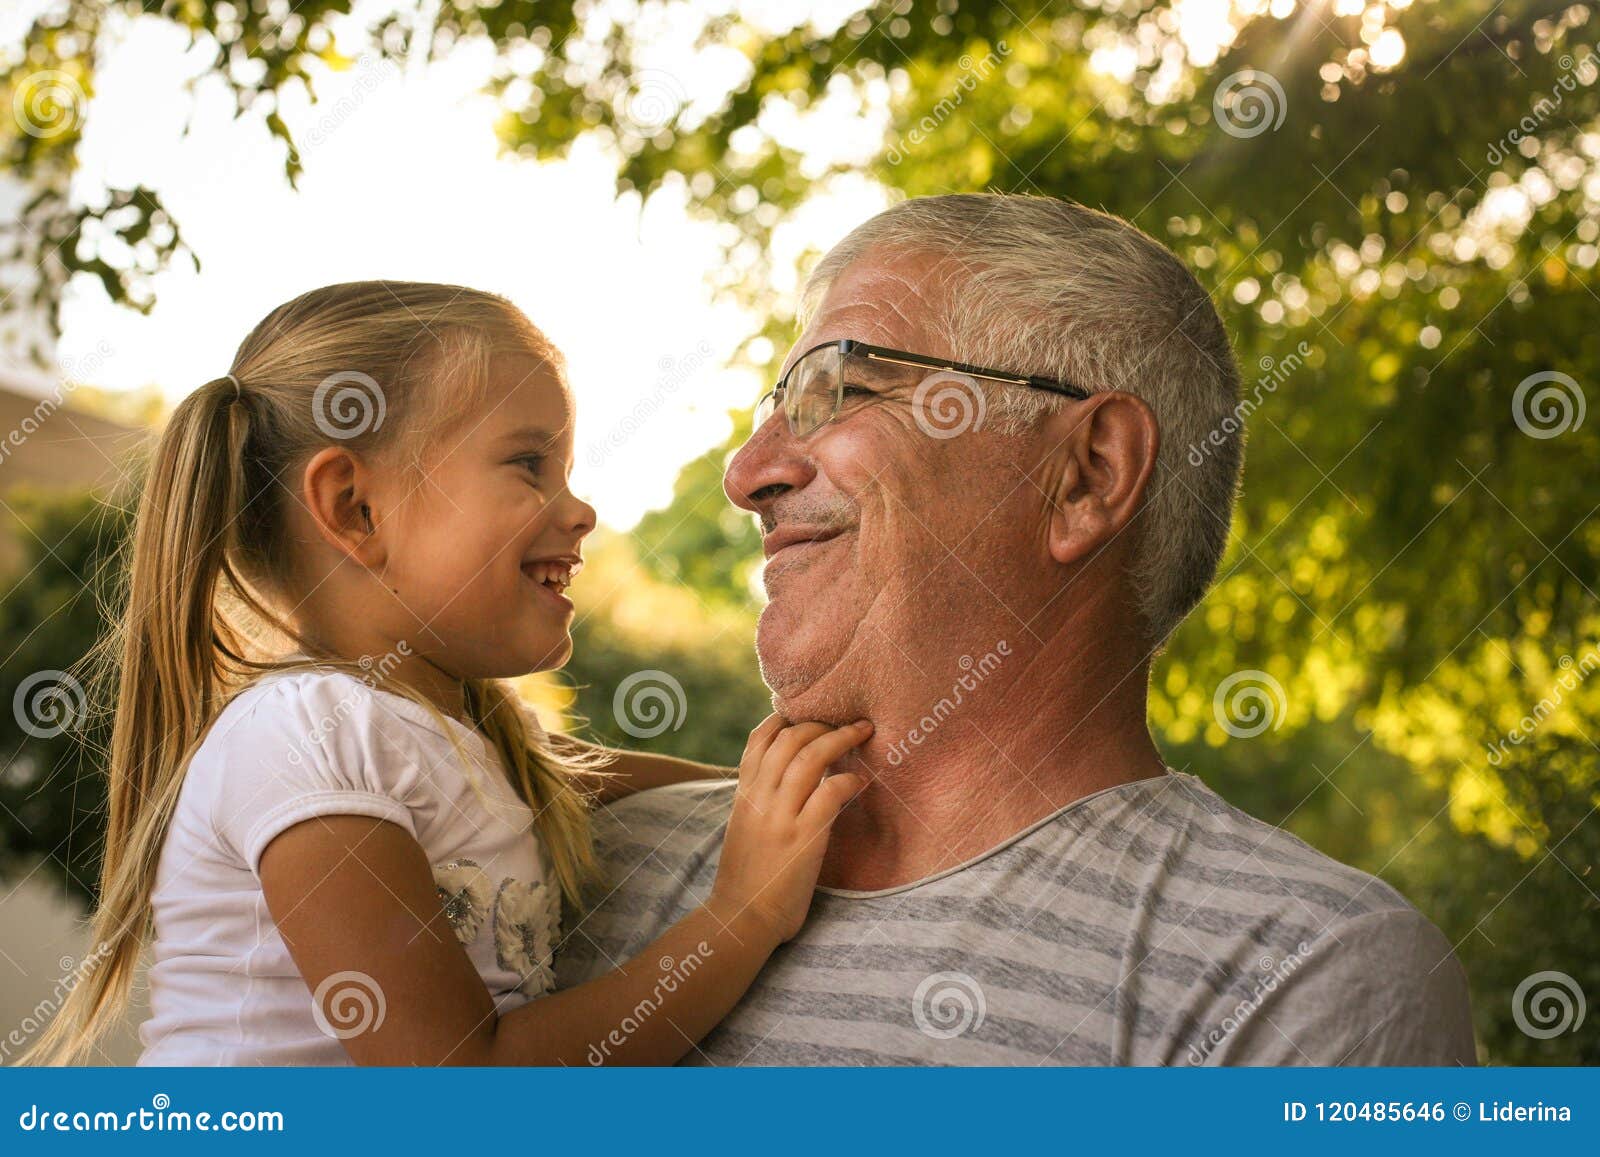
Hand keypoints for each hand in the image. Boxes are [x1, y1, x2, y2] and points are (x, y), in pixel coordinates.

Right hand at [706, 714, 870, 945]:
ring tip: (862, 733)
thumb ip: (760, 800)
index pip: (760, 739)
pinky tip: (861, 782)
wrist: (741, 918)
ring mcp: (781, 816)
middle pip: (790, 739)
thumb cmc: (747, 878)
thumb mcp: (744, 827)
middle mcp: (760, 798)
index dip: (786, 719)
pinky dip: (849, 780)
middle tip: (847, 723)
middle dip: (822, 724)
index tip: (810, 715)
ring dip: (842, 739)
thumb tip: (783, 779)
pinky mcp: (803, 838)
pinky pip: (830, 793)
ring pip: (811, 758)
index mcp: (744, 794)